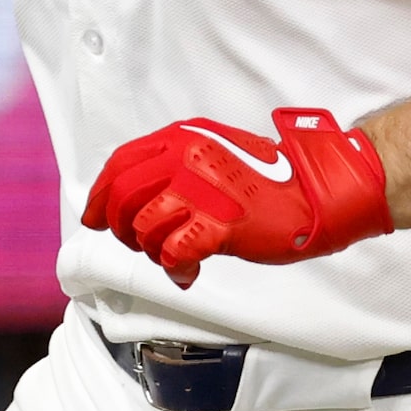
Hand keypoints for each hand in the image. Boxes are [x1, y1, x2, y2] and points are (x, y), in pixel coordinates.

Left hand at [80, 108, 392, 288]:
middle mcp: (185, 158)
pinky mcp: (220, 224)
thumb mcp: (213, 156)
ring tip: (171, 256)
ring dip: (150, 250)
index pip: (120, 164)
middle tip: (139, 244)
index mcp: (181, 138)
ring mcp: (202, 190)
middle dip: (122, 228)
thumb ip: (174, 170)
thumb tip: (134, 202)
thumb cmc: (268, 181)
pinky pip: (174, 251)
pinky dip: (175, 268)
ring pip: (143, 227)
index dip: (99, 195)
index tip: (93, 218)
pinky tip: (189, 272)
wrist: (317, 194)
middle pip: (122, 198)